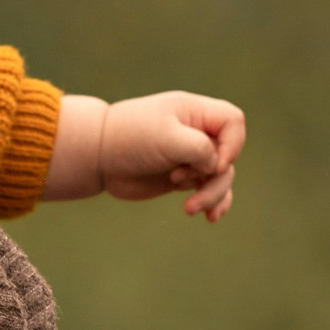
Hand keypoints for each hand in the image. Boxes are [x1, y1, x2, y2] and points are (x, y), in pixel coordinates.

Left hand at [46, 88, 245, 218]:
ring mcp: (190, 157)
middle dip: (215, 178)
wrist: (97, 156)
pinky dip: (213, 203)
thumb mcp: (168, 138)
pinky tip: (210, 217)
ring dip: (212, 196)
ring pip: (220, 177)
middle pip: (228, 156)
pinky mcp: (181, 179)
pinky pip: (208, 190)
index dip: (233, 144)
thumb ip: (200, 148)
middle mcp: (196, 133)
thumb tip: (217, 167)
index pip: (233, 122)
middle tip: (183, 186)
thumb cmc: (130, 139)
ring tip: (189, 209)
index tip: (214, 163)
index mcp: (195, 113)